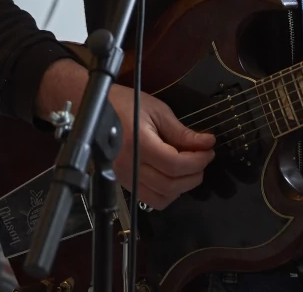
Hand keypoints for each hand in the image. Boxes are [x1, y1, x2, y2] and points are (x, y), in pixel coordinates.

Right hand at [35, 58, 216, 209]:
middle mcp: (131, 167)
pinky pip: (149, 199)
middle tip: (204, 157)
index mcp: (139, 145)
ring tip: (190, 168)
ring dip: (182, 187)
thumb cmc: (122, 103)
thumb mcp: (156, 111)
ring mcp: (125, 178)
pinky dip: (167, 193)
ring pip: (162, 198)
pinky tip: (172, 176)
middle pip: (171, 185)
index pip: (176, 165)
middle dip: (195, 174)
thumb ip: (181, 132)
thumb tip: (206, 143)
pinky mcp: (123, 182)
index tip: (210, 148)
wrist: (93, 109)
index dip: (198, 160)